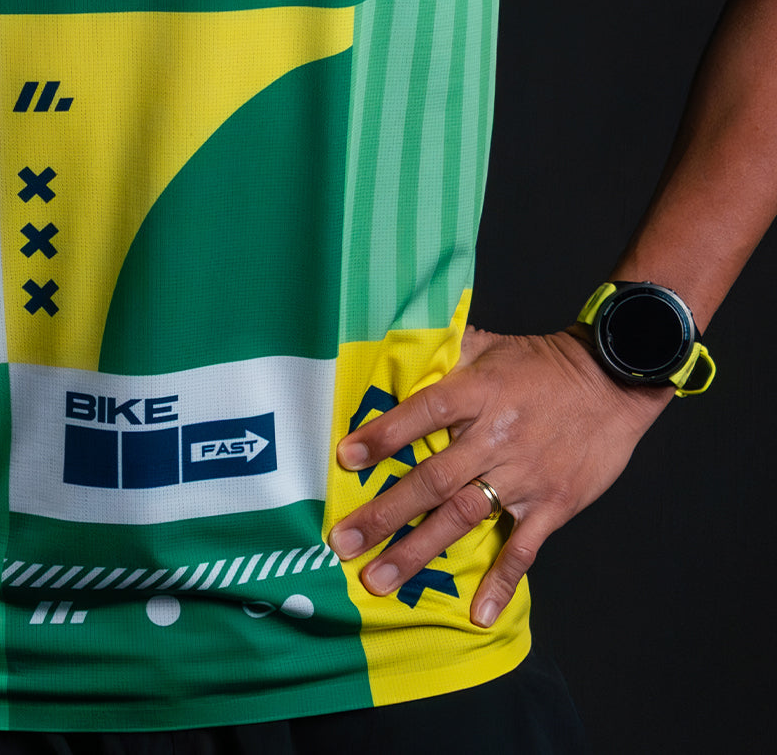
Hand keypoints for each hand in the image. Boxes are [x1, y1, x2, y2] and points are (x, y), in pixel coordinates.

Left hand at [327, 326, 671, 626]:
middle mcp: (496, 436)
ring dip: (418, 550)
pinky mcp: (554, 504)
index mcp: (478, 392)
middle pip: (433, 479)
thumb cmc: (545, 363)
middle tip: (344, 542)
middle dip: (385, 513)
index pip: (424, 413)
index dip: (385, 434)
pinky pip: (523, 547)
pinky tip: (478, 612)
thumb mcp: (492, 345)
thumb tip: (400, 347)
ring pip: (463, 517)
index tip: (346, 458)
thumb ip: (447, 351)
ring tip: (379, 578)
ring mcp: (524, 475)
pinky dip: (501, 581)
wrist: (614, 381)